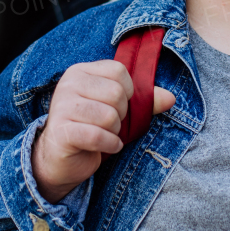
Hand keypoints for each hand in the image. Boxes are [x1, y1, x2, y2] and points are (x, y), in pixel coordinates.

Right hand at [32, 59, 174, 202]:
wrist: (58, 159)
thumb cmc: (89, 129)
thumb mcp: (116, 110)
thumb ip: (143, 102)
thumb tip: (171, 98)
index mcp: (80, 71)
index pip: (119, 71)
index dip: (128, 92)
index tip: (117, 105)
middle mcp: (68, 84)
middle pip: (117, 94)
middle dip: (121, 115)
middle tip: (108, 124)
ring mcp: (61, 107)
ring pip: (109, 116)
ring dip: (114, 132)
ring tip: (103, 135)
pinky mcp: (61, 131)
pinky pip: (99, 136)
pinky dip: (110, 145)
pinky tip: (105, 146)